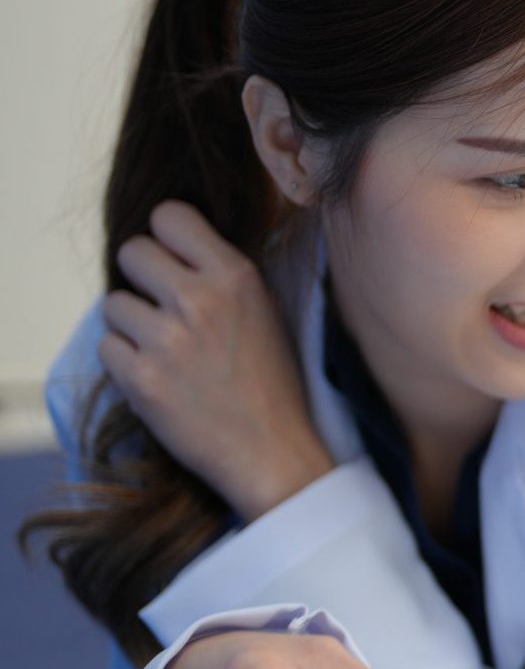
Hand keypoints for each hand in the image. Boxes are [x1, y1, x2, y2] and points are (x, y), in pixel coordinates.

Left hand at [100, 200, 333, 519]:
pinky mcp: (141, 379)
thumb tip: (179, 249)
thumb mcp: (268, 312)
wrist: (273, 452)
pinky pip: (106, 347)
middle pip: (132, 251)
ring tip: (164, 351)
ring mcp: (167, 340)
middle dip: (142, 278)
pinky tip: (157, 378)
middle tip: (162, 307)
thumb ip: (225, 276)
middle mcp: (199, 301)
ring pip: (113, 304)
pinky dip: (125, 363)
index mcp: (236, 277)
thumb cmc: (273, 384)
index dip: (166, 239)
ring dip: (131, 325)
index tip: (175, 262)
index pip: (170, 216)